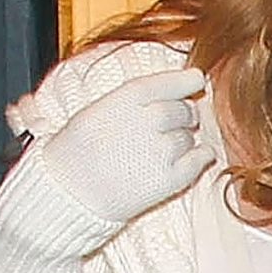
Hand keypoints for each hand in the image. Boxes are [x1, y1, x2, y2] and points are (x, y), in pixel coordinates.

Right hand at [32, 66, 213, 232]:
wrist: (68, 194)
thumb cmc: (74, 153)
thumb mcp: (93, 112)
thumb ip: (128, 100)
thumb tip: (162, 94)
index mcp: (125, 100)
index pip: (166, 83)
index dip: (185, 80)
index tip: (196, 78)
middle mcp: (147, 121)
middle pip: (183, 109)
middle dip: (184, 113)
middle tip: (180, 118)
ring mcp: (161, 150)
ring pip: (189, 135)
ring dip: (185, 138)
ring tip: (165, 147)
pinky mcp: (170, 178)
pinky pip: (200, 159)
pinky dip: (202, 155)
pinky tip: (198, 155)